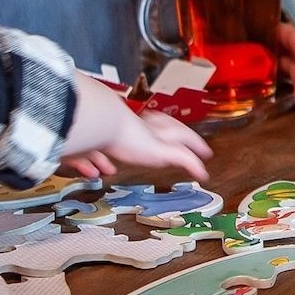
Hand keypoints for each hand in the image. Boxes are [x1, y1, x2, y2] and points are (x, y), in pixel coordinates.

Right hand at [64, 75, 210, 181]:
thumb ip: (91, 154)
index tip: (161, 125)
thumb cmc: (91, 129)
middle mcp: (146, 127)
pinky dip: (194, 165)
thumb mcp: (89, 142)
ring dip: (195, 144)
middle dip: (182, 132)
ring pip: (183, 138)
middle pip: (171, 126)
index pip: (150, 121)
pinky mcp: (162, 150)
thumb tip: (89, 168)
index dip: (159, 123)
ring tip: (205, 153)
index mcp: (130, 122)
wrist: (101, 123)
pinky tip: (203, 173)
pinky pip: (184, 158)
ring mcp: (156, 137)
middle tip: (193, 140)